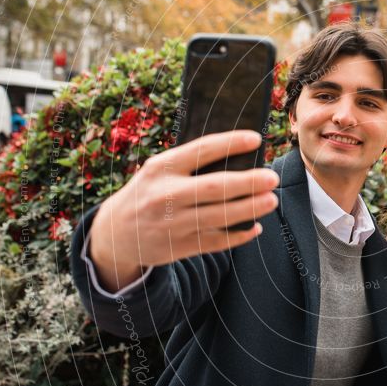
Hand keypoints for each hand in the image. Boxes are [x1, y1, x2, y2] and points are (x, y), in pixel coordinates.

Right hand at [89, 130, 279, 290]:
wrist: (114, 233)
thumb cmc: (148, 193)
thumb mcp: (158, 171)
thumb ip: (190, 165)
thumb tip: (239, 159)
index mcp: (161, 169)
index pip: (200, 151)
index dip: (230, 143)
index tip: (256, 138)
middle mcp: (165, 195)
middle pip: (214, 188)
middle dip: (247, 182)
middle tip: (272, 177)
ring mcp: (172, 223)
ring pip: (218, 216)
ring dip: (249, 209)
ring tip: (271, 200)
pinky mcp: (178, 247)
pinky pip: (215, 242)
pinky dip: (239, 236)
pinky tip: (256, 227)